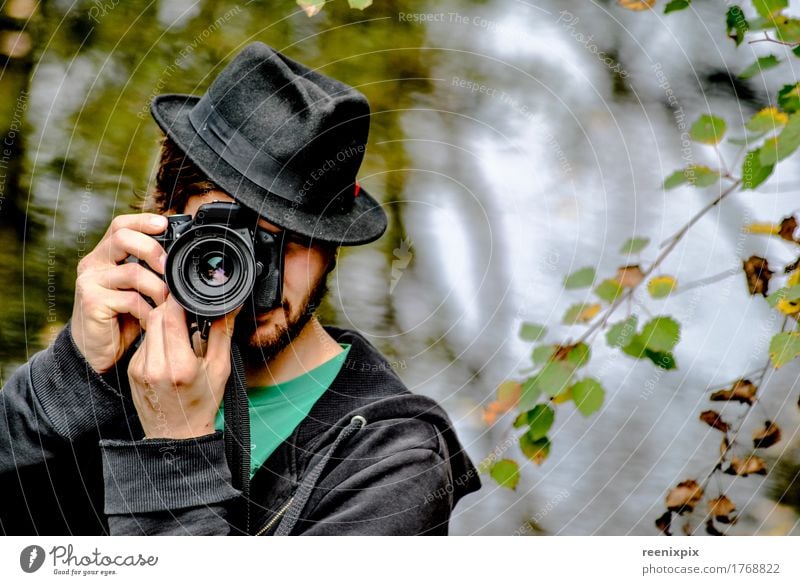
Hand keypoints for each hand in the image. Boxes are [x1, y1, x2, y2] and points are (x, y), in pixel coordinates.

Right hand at [70, 213, 169, 372]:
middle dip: (153, 249)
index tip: (165, 224)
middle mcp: (93, 264)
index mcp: (105, 256)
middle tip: (169, 267)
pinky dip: (149, 311)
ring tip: (166, 303)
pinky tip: (152, 320)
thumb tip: (181, 258)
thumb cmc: (122, 318)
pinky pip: (131, 299)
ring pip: (133, 272)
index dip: (142, 221)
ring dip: (158, 288)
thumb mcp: (138, 290)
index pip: (120, 226)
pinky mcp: (92, 302)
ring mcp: (90, 282)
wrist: (98, 352)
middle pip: (123, 238)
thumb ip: (149, 272)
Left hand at [127, 295, 241, 439]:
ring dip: (163, 320)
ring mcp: (139, 369)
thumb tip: (231, 305)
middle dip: (171, 307)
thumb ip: (222, 333)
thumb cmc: (202, 403)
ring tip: (180, 326)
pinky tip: (169, 344)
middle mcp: (155, 367)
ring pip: (148, 327)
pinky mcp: (131, 371)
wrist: (176, 434)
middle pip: (156, 317)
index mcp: (180, 366)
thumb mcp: (220, 368)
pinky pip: (144, 342)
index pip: (170, 317)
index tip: (188, 294)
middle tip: (186, 307)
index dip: (178, 300)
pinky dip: (156, 336)